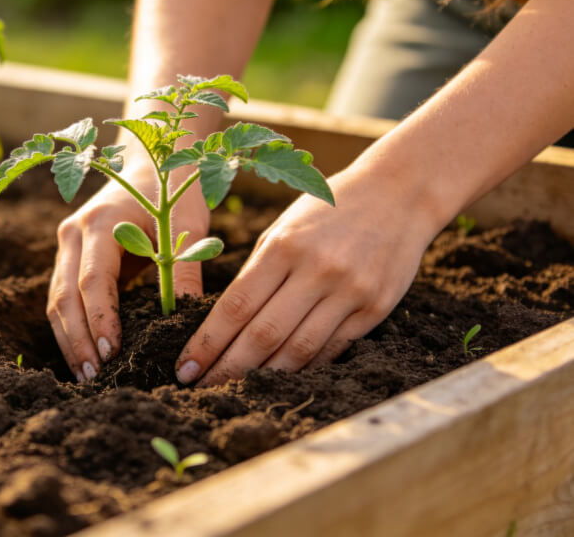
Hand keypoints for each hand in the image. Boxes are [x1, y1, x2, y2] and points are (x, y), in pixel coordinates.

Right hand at [49, 164, 209, 381]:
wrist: (148, 163)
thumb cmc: (171, 192)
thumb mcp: (186, 224)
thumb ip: (184, 266)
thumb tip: (186, 316)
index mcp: (99, 222)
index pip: (92, 280)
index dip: (100, 319)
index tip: (113, 352)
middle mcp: (72, 234)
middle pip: (64, 297)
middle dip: (78, 340)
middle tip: (96, 377)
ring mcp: (65, 245)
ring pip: (56, 301)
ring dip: (69, 341)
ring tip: (87, 377)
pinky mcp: (68, 257)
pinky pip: (61, 298)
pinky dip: (70, 329)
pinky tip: (84, 357)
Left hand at [174, 168, 443, 385]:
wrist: (399, 194)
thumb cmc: (327, 210)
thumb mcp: (283, 228)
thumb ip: (257, 272)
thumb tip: (226, 324)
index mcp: (284, 247)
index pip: (236, 306)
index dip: (208, 343)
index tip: (185, 366)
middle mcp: (316, 271)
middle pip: (263, 335)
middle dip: (227, 368)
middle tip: (201, 387)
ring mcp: (349, 291)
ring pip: (298, 350)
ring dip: (262, 376)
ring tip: (236, 389)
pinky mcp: (375, 308)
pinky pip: (332, 348)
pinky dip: (303, 366)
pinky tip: (279, 376)